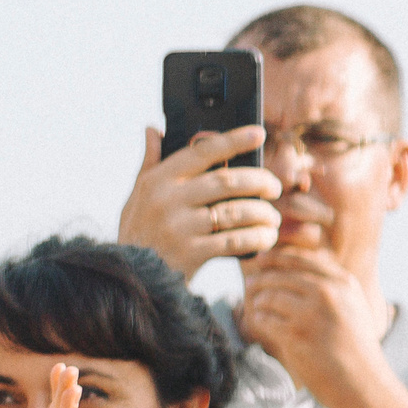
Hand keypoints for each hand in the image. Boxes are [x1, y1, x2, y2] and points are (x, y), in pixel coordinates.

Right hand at [117, 126, 280, 275]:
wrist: (132, 277)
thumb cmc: (140, 232)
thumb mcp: (137, 196)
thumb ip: (149, 163)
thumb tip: (153, 129)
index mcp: (157, 180)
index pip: (201, 151)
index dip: (233, 140)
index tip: (259, 133)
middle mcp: (167, 199)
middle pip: (226, 181)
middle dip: (259, 181)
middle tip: (275, 187)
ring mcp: (180, 227)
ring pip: (235, 212)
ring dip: (263, 213)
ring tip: (273, 217)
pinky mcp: (191, 253)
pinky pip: (235, 240)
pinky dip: (257, 237)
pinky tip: (267, 236)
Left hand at [239, 247, 387, 407]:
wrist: (363, 384)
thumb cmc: (358, 349)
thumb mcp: (355, 308)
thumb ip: (333, 287)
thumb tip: (300, 269)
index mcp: (344, 283)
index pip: (302, 259)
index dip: (277, 257)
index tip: (262, 259)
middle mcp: (329, 293)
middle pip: (281, 274)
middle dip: (262, 278)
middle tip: (250, 283)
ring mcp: (311, 313)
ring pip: (269, 295)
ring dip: (259, 301)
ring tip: (257, 307)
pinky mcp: (295, 334)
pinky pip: (265, 318)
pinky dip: (259, 319)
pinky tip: (260, 323)